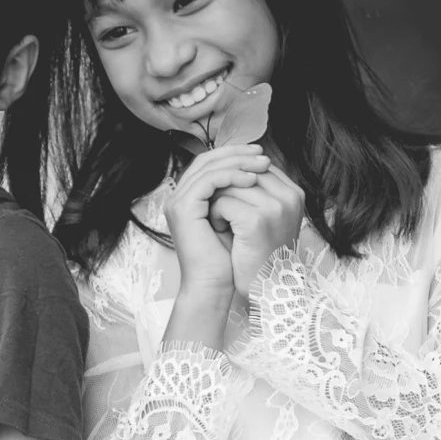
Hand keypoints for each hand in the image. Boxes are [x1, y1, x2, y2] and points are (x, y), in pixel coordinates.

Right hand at [165, 143, 271, 300]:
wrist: (214, 286)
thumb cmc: (228, 261)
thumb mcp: (236, 220)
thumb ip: (239, 197)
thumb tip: (258, 172)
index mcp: (190, 198)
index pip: (210, 165)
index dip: (234, 155)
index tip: (260, 156)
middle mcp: (180, 196)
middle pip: (208, 160)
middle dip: (237, 153)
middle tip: (262, 153)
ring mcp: (178, 201)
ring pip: (209, 166)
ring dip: (238, 162)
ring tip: (261, 164)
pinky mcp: (183, 208)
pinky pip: (209, 180)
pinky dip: (231, 176)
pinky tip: (251, 179)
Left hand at [211, 161, 304, 301]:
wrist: (267, 290)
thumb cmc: (264, 255)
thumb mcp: (270, 217)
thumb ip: (261, 190)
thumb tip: (236, 161)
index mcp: (295, 193)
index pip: (257, 166)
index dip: (236, 177)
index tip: (228, 197)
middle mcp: (290, 197)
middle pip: (244, 171)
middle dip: (226, 187)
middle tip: (220, 209)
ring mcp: (275, 208)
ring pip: (231, 185)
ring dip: (218, 201)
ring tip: (220, 220)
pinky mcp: (256, 221)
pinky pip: (224, 202)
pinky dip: (216, 214)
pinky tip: (219, 228)